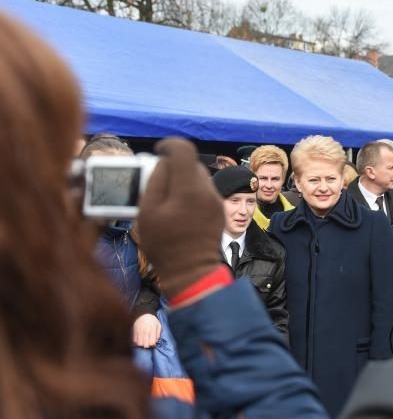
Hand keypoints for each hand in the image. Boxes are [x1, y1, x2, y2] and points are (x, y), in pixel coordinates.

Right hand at [132, 313, 161, 347]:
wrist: (143, 313)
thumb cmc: (152, 320)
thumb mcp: (158, 325)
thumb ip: (158, 333)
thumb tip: (156, 341)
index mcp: (152, 330)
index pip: (151, 342)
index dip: (152, 344)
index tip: (152, 343)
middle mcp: (145, 332)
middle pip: (145, 345)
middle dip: (147, 345)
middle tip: (148, 343)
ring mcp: (139, 332)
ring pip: (139, 344)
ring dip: (142, 344)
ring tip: (143, 342)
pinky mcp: (134, 332)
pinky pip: (134, 340)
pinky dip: (136, 342)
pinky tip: (139, 339)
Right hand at [137, 138, 223, 298]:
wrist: (191, 272)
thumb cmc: (165, 245)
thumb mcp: (147, 212)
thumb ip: (154, 181)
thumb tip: (163, 163)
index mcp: (189, 188)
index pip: (183, 149)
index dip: (168, 145)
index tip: (156, 152)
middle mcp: (208, 190)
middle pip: (190, 164)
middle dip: (173, 167)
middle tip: (156, 181)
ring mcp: (216, 201)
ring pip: (198, 177)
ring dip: (182, 180)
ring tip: (166, 198)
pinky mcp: (219, 211)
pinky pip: (203, 192)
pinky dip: (190, 193)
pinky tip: (179, 209)